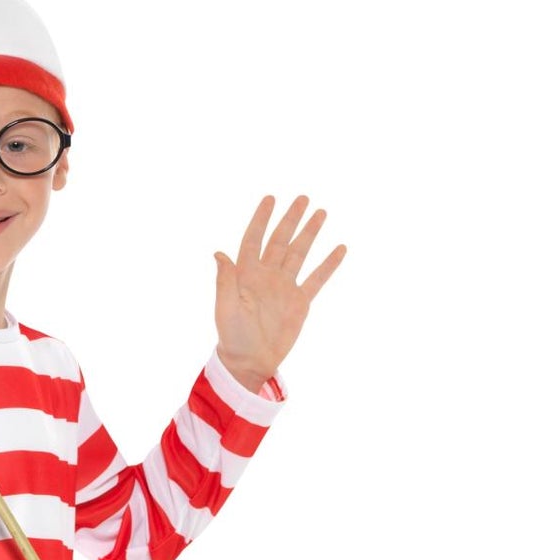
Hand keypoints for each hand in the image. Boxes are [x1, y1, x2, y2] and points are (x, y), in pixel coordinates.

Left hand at [214, 195, 345, 386]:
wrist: (250, 361)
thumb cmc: (232, 336)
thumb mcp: (225, 308)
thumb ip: (225, 281)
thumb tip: (219, 253)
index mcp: (247, 274)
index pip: (254, 239)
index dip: (261, 219)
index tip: (270, 199)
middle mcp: (267, 276)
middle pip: (280, 240)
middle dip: (291, 219)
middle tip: (303, 198)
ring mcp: (285, 287)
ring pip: (299, 254)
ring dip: (309, 233)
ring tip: (321, 213)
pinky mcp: (300, 302)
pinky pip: (317, 279)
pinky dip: (328, 264)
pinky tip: (340, 248)